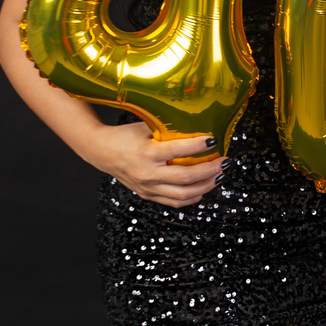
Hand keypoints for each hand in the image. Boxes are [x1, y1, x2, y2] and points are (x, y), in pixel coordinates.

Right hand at [86, 121, 225, 207]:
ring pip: (183, 194)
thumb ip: (167, 130)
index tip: (214, 141)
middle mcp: (147, 173)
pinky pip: (174, 202)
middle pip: (185, 178)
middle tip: (225, 162)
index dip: (198, 146)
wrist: (101, 151)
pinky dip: (191, 197)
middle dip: (210, 171)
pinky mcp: (147, 195)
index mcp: (145, 152)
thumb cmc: (124, 136)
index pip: (176, 150)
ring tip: (219, 176)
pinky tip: (203, 190)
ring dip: (206, 186)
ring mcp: (147, 187)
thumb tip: (198, 124)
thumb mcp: (145, 127)